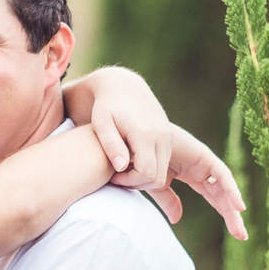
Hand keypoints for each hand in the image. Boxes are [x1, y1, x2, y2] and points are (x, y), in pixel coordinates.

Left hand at [62, 66, 171, 190]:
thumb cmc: (106, 106)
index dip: (129, 181)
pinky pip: (163, 164)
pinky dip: (149, 169)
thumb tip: (121, 167)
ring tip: (121, 168)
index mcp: (145, 134)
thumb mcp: (101, 123)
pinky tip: (130, 161)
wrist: (123, 86)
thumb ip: (111, 144)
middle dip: (136, 183)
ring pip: (162, 173)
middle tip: (116, 175)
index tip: (112, 175)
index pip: (146, 173)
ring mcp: (167, 137)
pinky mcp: (167, 137)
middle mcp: (161, 136)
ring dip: (143, 177)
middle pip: (157, 177)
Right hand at [148, 123, 247, 239]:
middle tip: (242, 236)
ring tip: (239, 229)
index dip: (225, 214)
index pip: (215, 198)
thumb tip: (177, 220)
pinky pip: (222, 175)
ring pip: (224, 188)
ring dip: (233, 207)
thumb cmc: (141, 158)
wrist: (133, 141)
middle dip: (232, 215)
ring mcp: (204, 161)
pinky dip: (231, 189)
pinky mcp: (203, 155)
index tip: (236, 233)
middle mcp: (202, 169)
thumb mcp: (156, 185)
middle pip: (222, 195)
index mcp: (193, 175)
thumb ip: (168, 200)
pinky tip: (238, 206)